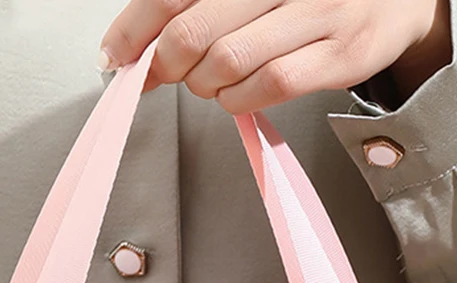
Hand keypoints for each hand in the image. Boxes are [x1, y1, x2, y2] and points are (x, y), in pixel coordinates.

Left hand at [100, 0, 452, 113]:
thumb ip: (199, 4)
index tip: (116, 56)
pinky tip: (237, 94)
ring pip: (227, 61)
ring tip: (211, 81)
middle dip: (168, 64)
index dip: (135, 28)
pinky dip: (238, 99)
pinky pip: (268, 85)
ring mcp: (317, 10)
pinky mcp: (340, 52)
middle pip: (193, 29)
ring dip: (204, 85)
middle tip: (170, 72)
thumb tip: (134, 45)